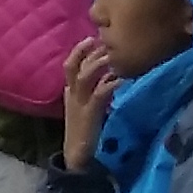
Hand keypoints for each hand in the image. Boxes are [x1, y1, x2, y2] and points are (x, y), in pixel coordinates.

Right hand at [58, 33, 120, 153]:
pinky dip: (111, 83)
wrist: (77, 154)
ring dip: (98, 63)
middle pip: (74, 65)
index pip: (70, 64)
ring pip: (85, 75)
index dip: (80, 50)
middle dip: (88, 50)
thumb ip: (95, 91)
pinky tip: (122, 78)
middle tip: (103, 39)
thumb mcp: (87, 107)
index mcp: (69, 92)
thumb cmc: (85, 131)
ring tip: (111, 54)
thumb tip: (110, 76)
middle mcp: (72, 93)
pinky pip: (100, 92)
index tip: (93, 38)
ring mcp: (80, 102)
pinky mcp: (90, 112)